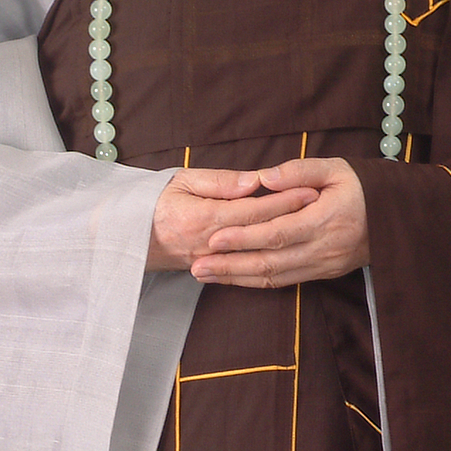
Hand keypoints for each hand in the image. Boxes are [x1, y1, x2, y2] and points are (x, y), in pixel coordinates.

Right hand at [146, 164, 316, 271]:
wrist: (127, 238)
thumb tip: (251, 182)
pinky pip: (245, 269)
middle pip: (261, 232)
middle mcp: (210, 244)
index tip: (311, 191)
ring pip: (257, 254)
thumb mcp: (182, 180)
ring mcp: (212, 261)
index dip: (284, 200)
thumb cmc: (155, 201)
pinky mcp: (212, 270)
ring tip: (313, 230)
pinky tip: (289, 255)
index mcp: (203, 217)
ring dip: (287, 242)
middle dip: (294, 219)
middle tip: (323, 208)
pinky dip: (270, 262)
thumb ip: (218, 182)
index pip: (253, 209)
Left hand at [190, 158, 369, 287]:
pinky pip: (286, 282)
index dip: (244, 238)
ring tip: (205, 276)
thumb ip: (299, 171)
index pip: (277, 232)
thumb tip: (264, 177)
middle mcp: (324, 249)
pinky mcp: (325, 274)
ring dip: (238, 279)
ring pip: (275, 278)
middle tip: (196, 266)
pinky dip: (257, 282)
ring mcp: (325, 265)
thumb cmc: (364, 186)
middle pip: (270, 262)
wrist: (399, 217)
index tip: (214, 238)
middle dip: (230, 266)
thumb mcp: (336, 168)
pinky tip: (234, 279)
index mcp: (326, 219)